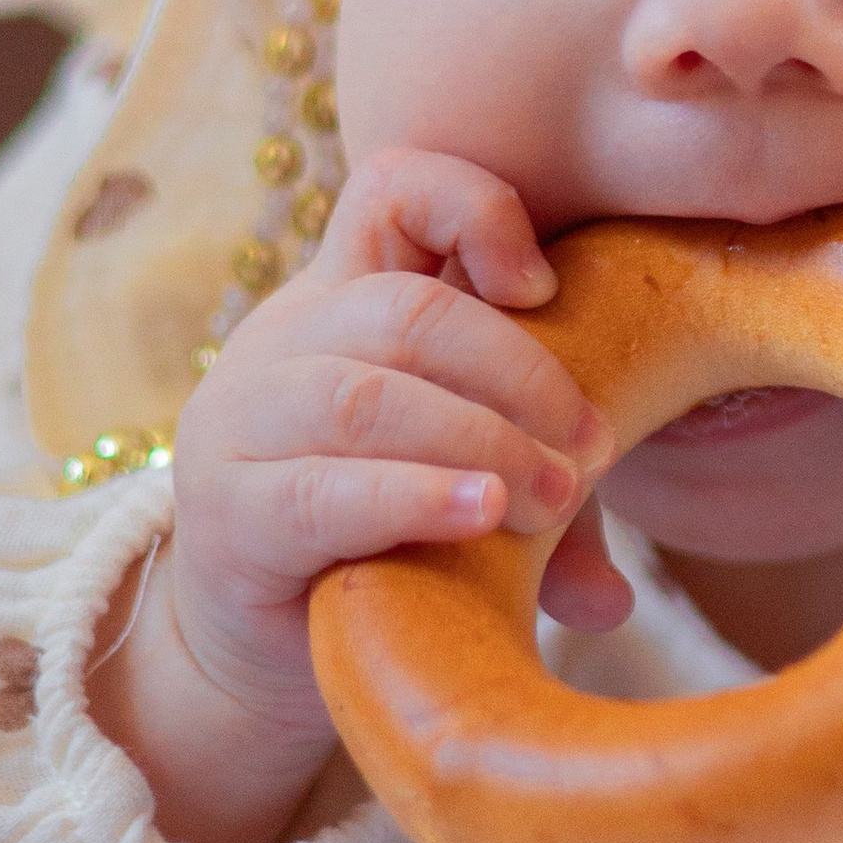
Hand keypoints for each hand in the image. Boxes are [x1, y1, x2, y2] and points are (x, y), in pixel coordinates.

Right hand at [88, 150, 623, 842]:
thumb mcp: (474, 493)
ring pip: (365, 395)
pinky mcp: (225, 515)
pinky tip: (478, 517)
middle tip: (594, 451)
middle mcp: (282, 343)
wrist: (257, 652)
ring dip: (481, 442)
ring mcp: (240, 425)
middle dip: (520, 373)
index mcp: (344, 298)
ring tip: (556, 497)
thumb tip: (616, 594)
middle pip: (405, 309)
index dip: (473, 209)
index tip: (547, 288)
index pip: (391, 190)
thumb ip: (544, 504)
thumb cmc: (384, 546)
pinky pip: (321, 490)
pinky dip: (412, 498)